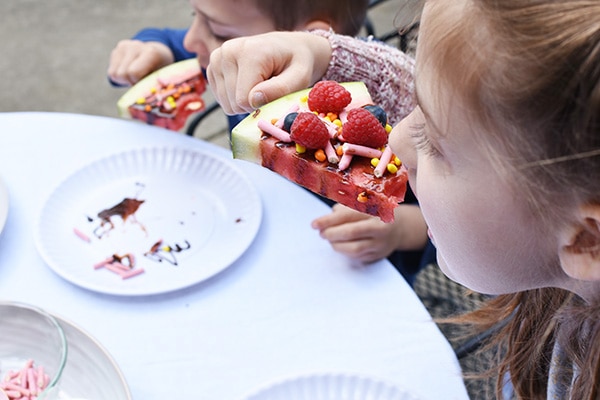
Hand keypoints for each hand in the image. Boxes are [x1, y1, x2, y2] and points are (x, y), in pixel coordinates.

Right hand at [107, 40, 173, 85]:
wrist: (159, 54)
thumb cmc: (162, 71)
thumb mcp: (162, 78)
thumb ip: (151, 86)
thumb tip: (138, 100)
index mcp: (150, 52)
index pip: (133, 73)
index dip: (137, 83)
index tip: (145, 84)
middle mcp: (135, 46)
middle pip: (122, 74)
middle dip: (130, 82)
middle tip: (141, 82)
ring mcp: (124, 46)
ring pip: (114, 74)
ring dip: (124, 80)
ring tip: (136, 77)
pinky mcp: (116, 50)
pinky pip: (111, 72)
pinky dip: (119, 77)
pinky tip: (129, 72)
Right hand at [206, 31, 331, 114]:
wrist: (289, 48)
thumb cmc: (297, 63)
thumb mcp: (300, 77)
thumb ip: (280, 89)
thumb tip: (254, 100)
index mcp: (249, 52)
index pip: (243, 100)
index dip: (263, 105)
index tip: (276, 90)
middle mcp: (227, 51)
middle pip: (233, 103)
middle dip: (253, 104)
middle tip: (269, 87)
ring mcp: (217, 58)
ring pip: (226, 104)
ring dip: (245, 102)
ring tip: (260, 84)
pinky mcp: (212, 67)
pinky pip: (222, 100)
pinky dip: (236, 98)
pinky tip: (248, 84)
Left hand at [311, 204, 428, 263]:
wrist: (398, 228)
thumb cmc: (374, 213)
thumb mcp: (362, 204)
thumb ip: (344, 208)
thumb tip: (324, 220)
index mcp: (376, 210)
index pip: (348, 215)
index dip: (328, 220)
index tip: (314, 224)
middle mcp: (380, 227)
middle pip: (350, 233)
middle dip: (331, 234)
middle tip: (321, 233)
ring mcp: (380, 243)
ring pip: (353, 249)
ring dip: (336, 245)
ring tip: (330, 239)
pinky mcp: (378, 256)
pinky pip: (357, 257)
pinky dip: (344, 251)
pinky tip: (340, 245)